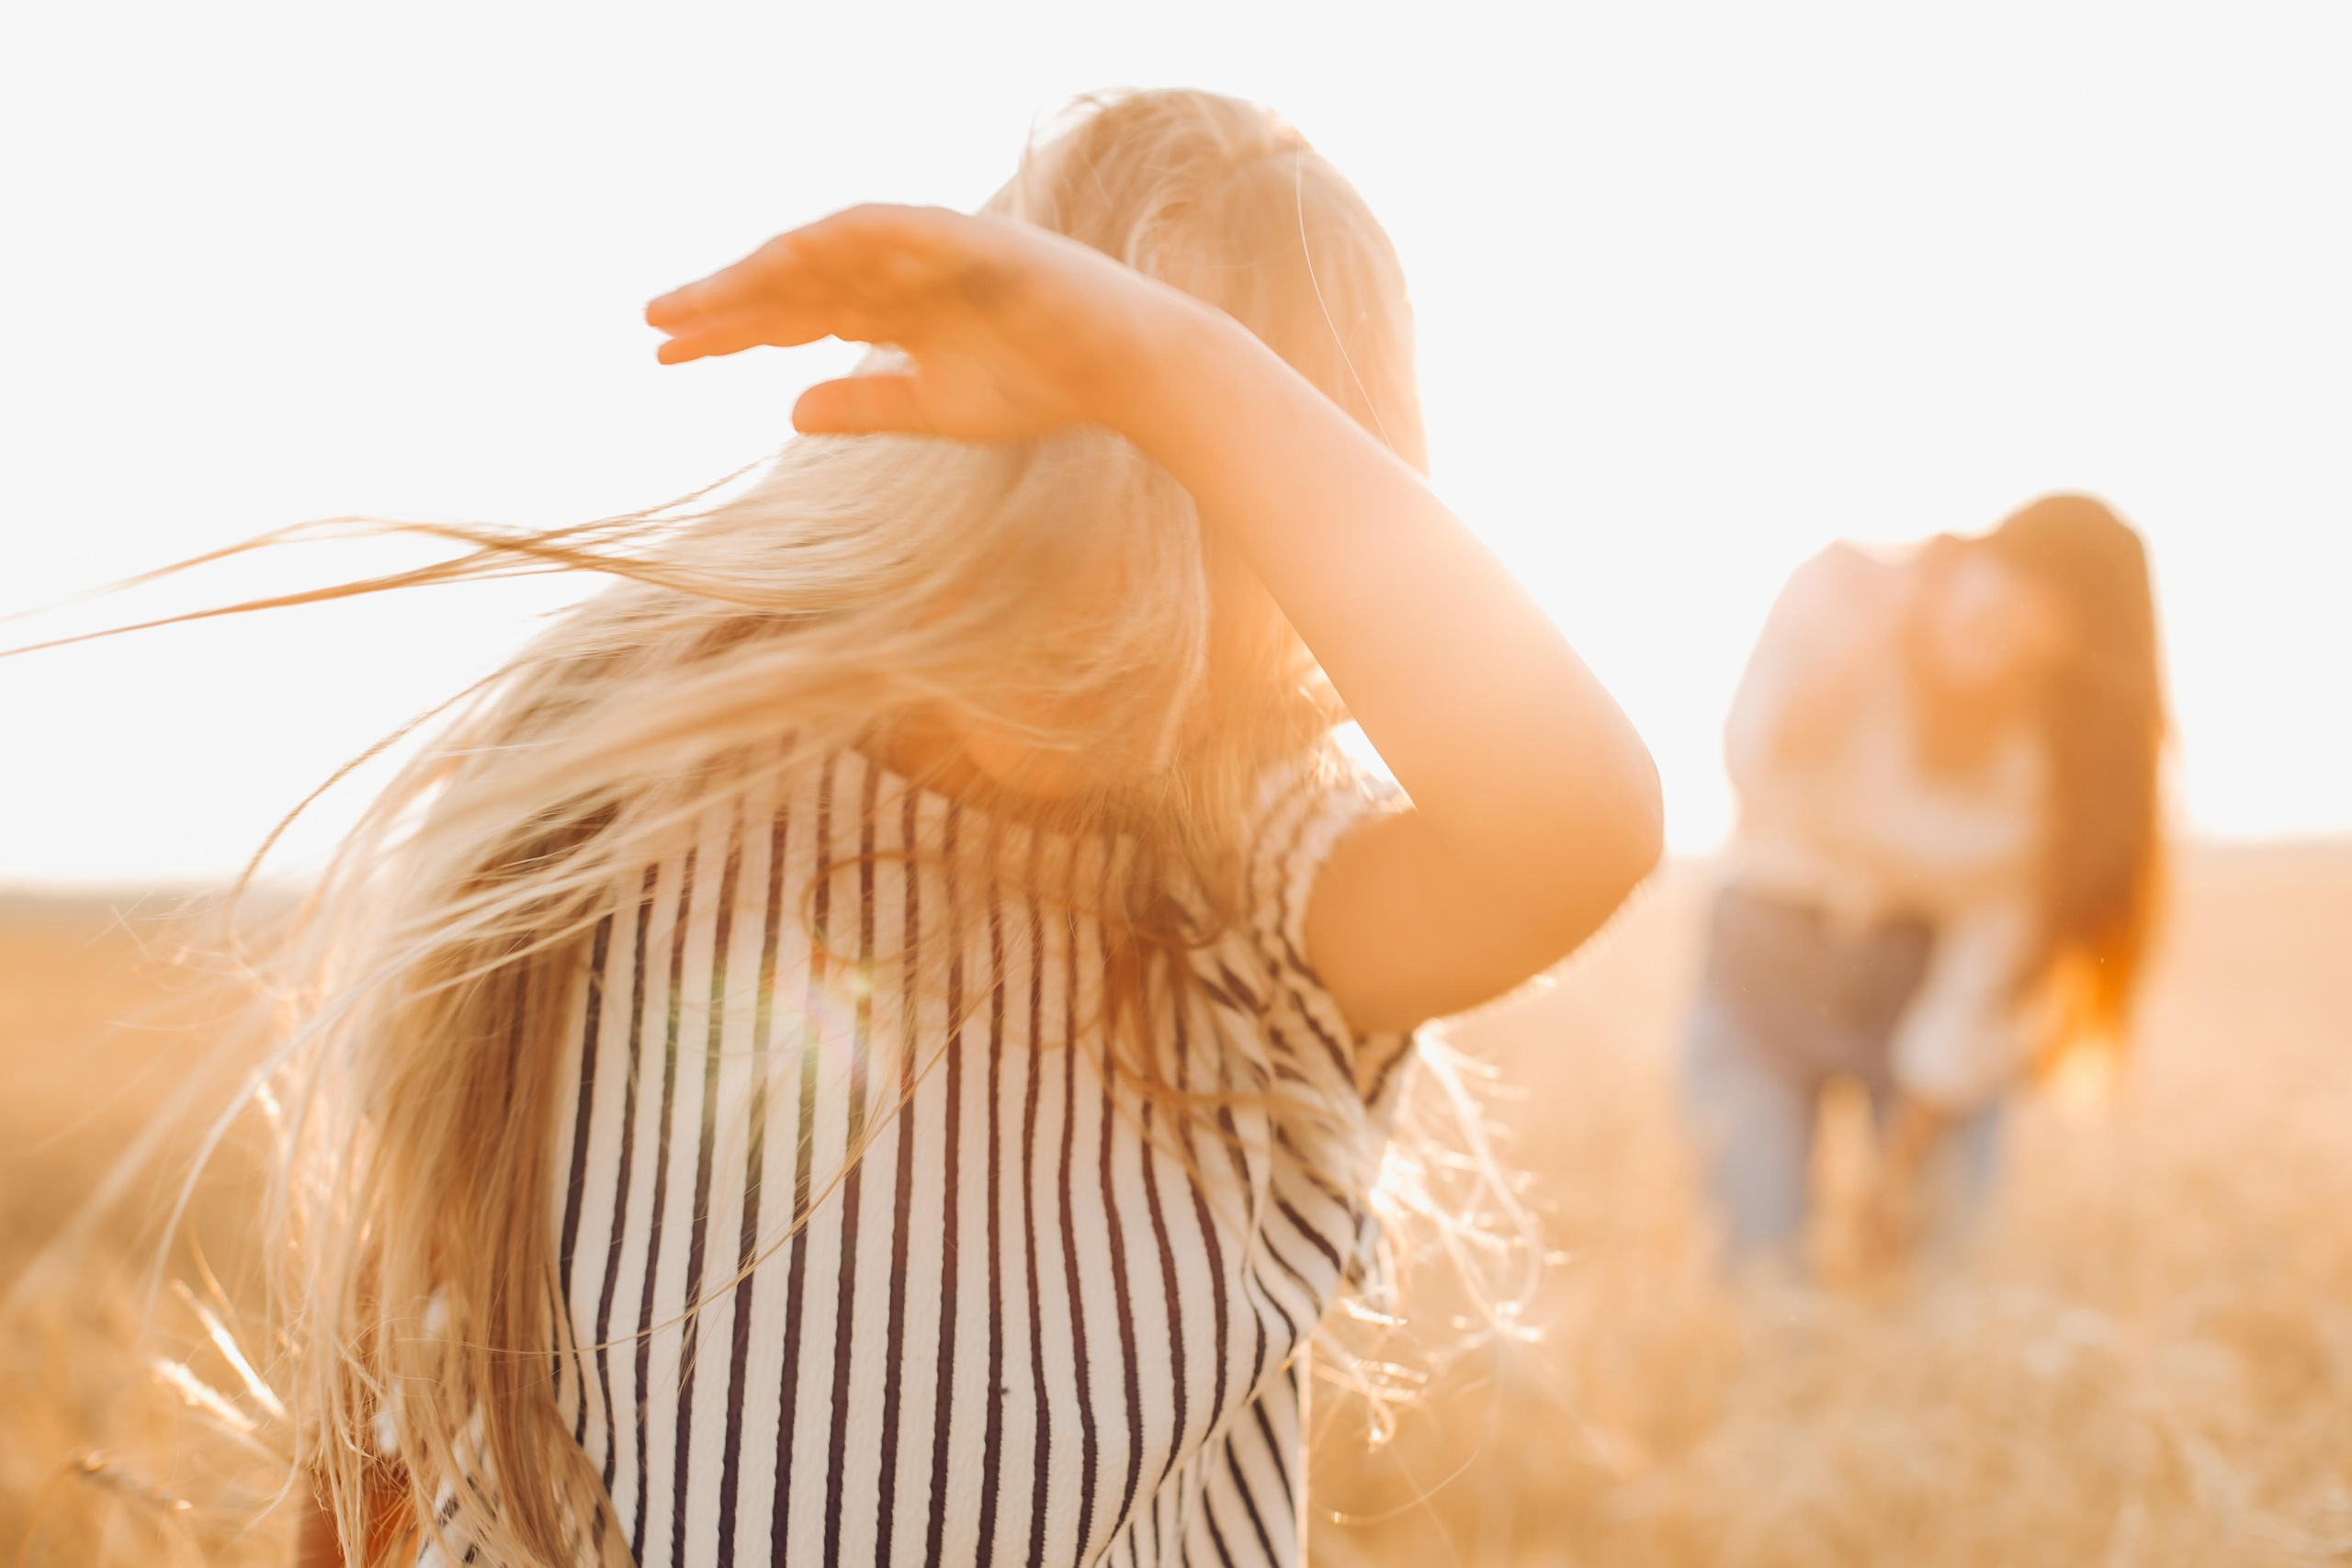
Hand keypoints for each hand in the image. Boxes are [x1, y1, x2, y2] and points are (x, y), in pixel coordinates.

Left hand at [645, 204, 1191, 442]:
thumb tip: (788, 411)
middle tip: (654, 320)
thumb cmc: (1043, 387)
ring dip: (766, 270)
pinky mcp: (974, 239)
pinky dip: (846, 240)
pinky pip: (899, 231)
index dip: (728, 329)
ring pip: (831, 250)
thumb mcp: (935, 409)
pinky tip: (790, 260)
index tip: (664, 353)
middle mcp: (899, 269)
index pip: (791, 312)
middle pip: (794, 279)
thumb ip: (866, 404)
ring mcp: (934, 249)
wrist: (1129, 372)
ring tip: (707, 298)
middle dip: (725, 300)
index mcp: (889, 305)